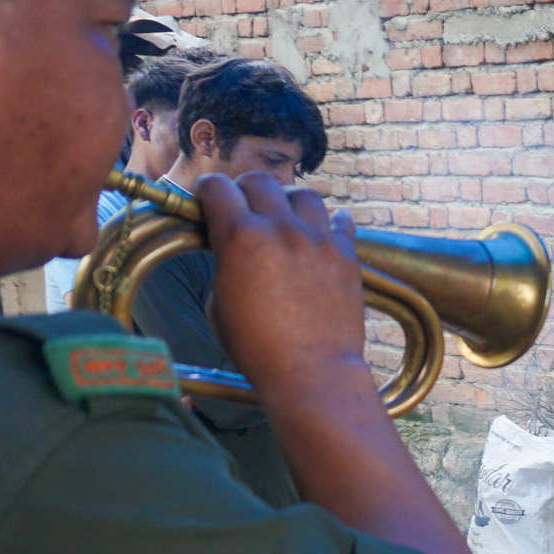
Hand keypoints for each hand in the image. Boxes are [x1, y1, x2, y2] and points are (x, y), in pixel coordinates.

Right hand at [199, 174, 368, 402]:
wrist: (312, 372)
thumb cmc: (257, 347)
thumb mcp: (220, 302)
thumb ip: (225, 263)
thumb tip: (230, 249)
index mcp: (240, 237)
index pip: (217, 187)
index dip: (207, 190)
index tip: (208, 198)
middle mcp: (281, 229)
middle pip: (261, 181)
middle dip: (246, 190)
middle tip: (244, 207)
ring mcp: (318, 240)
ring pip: (303, 194)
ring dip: (289, 201)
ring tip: (285, 218)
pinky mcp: (346, 256)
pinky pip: (341, 221)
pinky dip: (330, 222)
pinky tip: (322, 231)